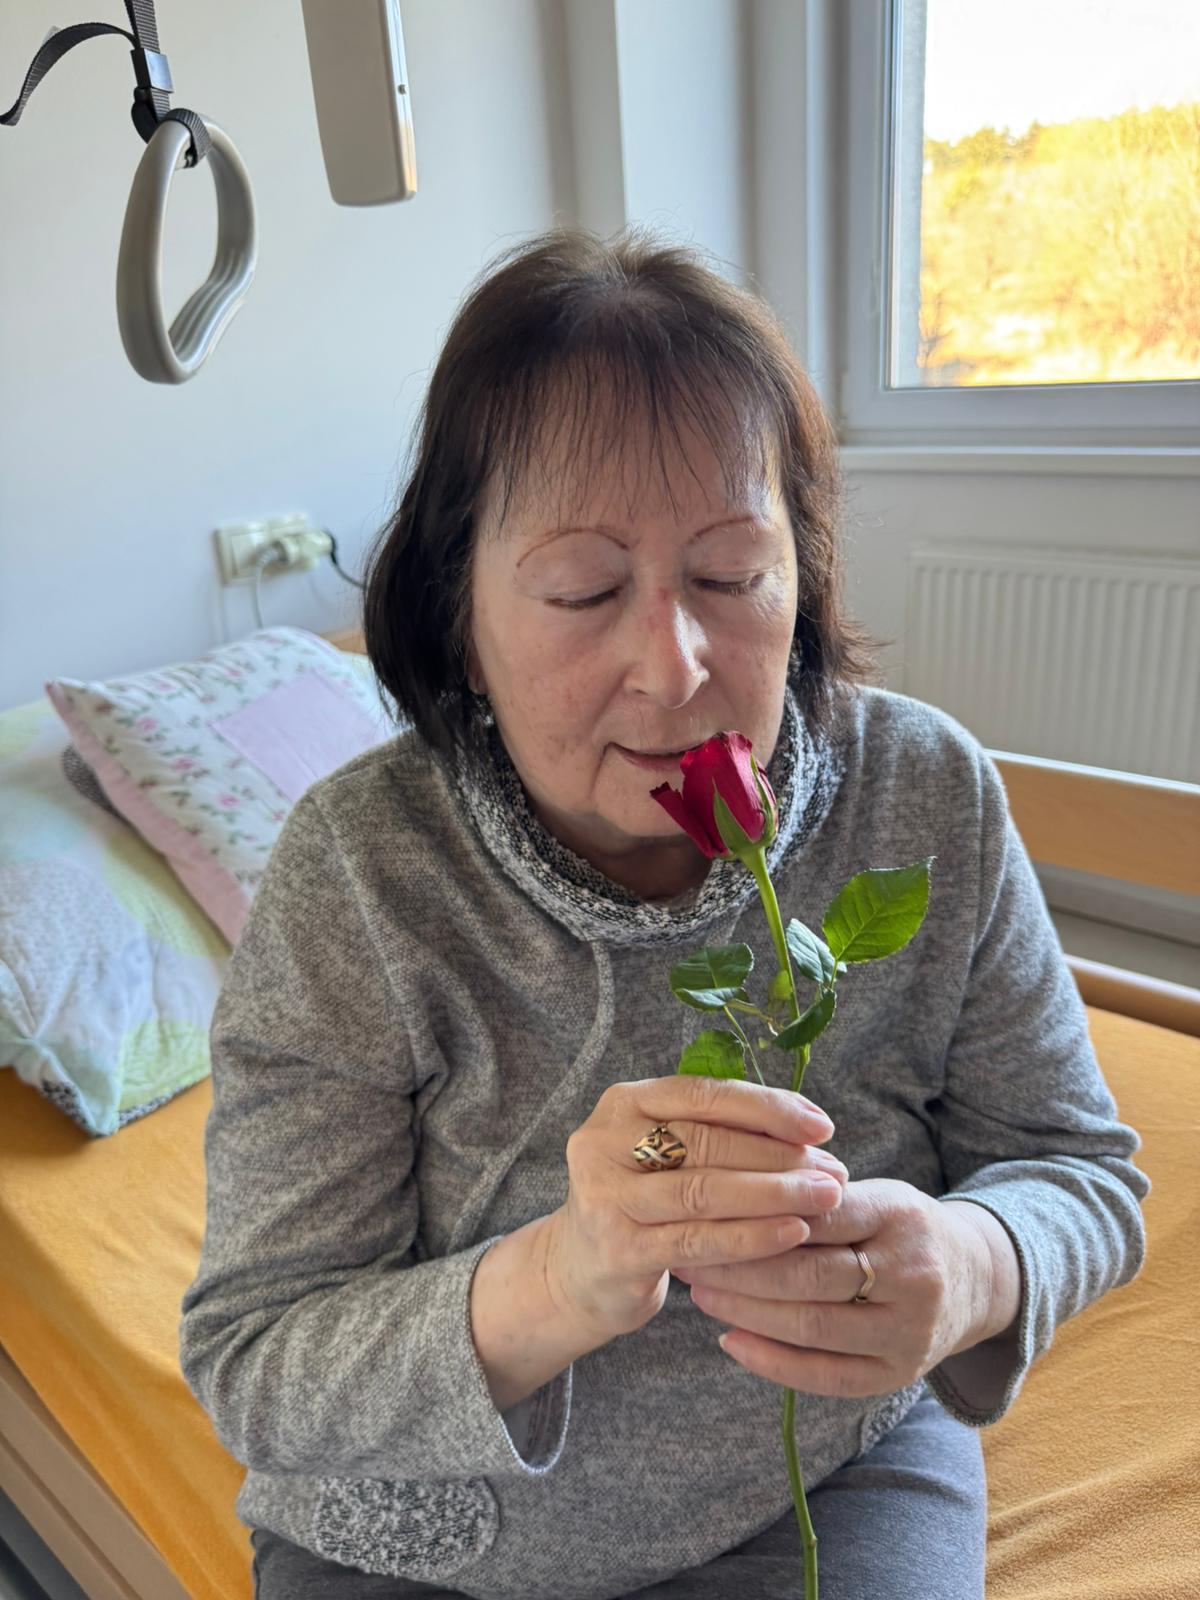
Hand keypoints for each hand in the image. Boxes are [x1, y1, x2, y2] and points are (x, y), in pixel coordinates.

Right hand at [544, 1075, 846, 1341]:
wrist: (580, 1270)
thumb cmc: (644, 1201)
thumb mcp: (666, 1154)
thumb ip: (718, 1132)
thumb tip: (810, 1131)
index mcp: (623, 1102)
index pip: (705, 1093)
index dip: (767, 1107)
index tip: (822, 1125)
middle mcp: (605, 1140)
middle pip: (707, 1141)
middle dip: (780, 1156)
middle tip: (835, 1171)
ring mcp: (606, 1196)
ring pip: (704, 1190)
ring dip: (774, 1193)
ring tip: (825, 1198)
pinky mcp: (618, 1249)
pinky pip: (697, 1240)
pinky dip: (752, 1236)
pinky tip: (794, 1233)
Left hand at [673, 1177, 1008, 1396]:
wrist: (976, 1279)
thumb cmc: (901, 1227)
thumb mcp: (875, 1193)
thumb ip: (816, 1194)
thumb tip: (730, 1189)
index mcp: (902, 1216)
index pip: (819, 1214)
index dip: (758, 1212)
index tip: (705, 1208)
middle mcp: (913, 1276)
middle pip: (810, 1275)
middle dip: (740, 1267)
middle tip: (689, 1254)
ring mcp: (910, 1332)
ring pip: (811, 1326)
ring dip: (745, 1312)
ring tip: (700, 1292)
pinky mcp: (898, 1375)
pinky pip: (826, 1376)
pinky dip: (771, 1362)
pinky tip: (730, 1341)